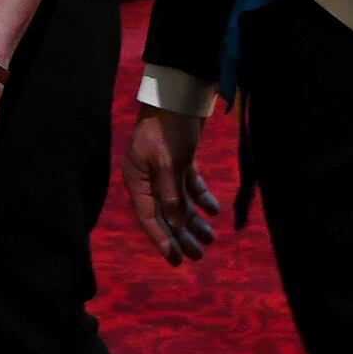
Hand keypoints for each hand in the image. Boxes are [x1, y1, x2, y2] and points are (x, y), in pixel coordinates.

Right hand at [123, 108, 221, 265]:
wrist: (180, 93)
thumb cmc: (170, 128)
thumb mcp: (170, 164)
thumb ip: (171, 196)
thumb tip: (175, 224)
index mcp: (137, 180)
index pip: (150, 218)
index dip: (163, 241)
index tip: (178, 261)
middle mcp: (148, 178)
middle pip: (166, 214)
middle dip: (182, 235)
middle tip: (199, 255)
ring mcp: (164, 169)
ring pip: (179, 202)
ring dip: (194, 220)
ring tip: (210, 238)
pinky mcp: (180, 159)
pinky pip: (189, 185)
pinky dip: (201, 197)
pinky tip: (214, 209)